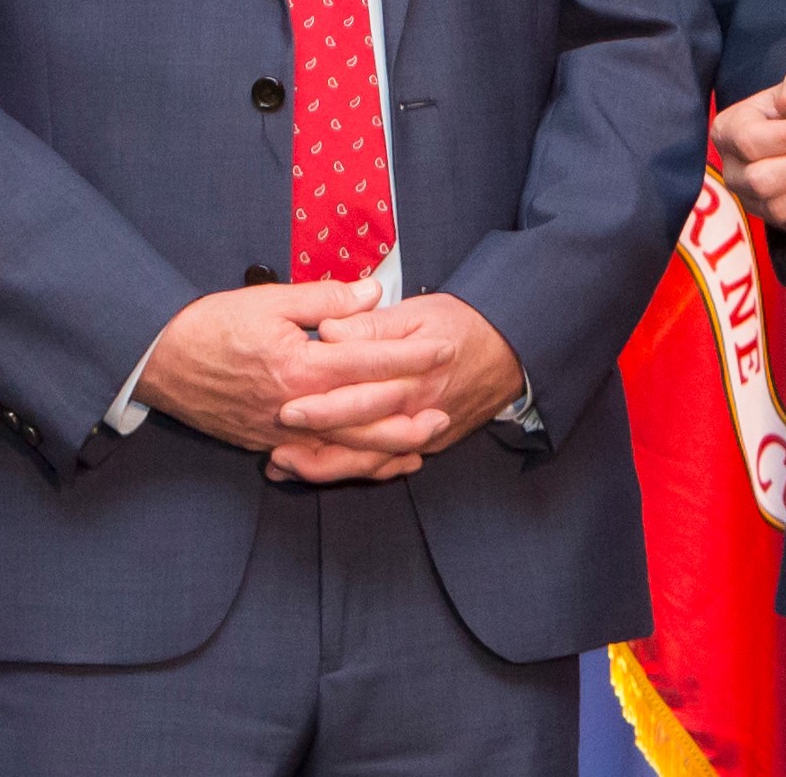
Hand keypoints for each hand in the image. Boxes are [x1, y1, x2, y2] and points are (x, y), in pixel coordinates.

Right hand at [137, 280, 451, 473]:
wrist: (157, 360)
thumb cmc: (209, 326)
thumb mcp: (269, 300)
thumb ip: (326, 299)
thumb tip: (372, 294)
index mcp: (300, 366)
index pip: (370, 363)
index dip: (411, 356)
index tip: (442, 348)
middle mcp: (295, 406)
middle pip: (367, 416)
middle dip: (411, 411)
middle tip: (447, 407)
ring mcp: (280, 431)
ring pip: (345, 447)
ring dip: (388, 448)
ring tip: (423, 444)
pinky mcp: (266, 443)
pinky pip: (316, 460)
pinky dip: (349, 462)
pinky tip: (372, 462)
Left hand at [278, 293, 520, 479]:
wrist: (512, 351)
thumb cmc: (462, 325)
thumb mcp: (418, 312)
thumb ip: (372, 325)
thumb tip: (330, 331)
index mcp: (412, 377)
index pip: (361, 397)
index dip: (322, 406)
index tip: (285, 407)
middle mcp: (418, 413)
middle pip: (360, 439)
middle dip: (313, 446)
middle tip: (273, 449)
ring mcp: (423, 435)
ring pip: (369, 463)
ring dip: (324, 468)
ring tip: (282, 466)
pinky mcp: (427, 447)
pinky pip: (384, 467)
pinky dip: (350, 472)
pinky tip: (315, 470)